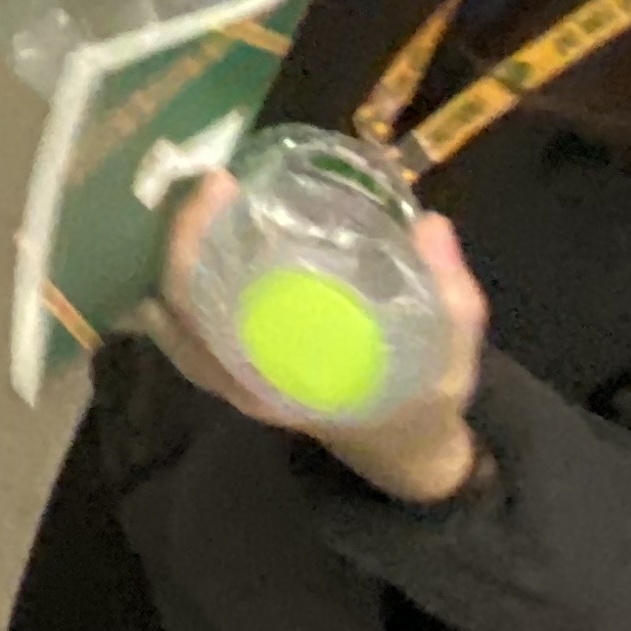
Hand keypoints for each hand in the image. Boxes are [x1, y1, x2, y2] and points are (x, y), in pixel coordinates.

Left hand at [147, 179, 491, 503]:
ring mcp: (242, 377)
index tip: (217, 197)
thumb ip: (449, 298)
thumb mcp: (449, 361)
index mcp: (283, 391)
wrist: (408, 449)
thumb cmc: (423, 407)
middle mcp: (248, 385)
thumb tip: (431, 226)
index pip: (208, 330)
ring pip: (182, 319)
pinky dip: (190, 284)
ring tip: (202, 194)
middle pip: (182, 313)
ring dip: (180, 257)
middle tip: (214, 181)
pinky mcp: (250, 364)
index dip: (197, 263)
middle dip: (183, 243)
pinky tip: (199, 235)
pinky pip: (201, 326)